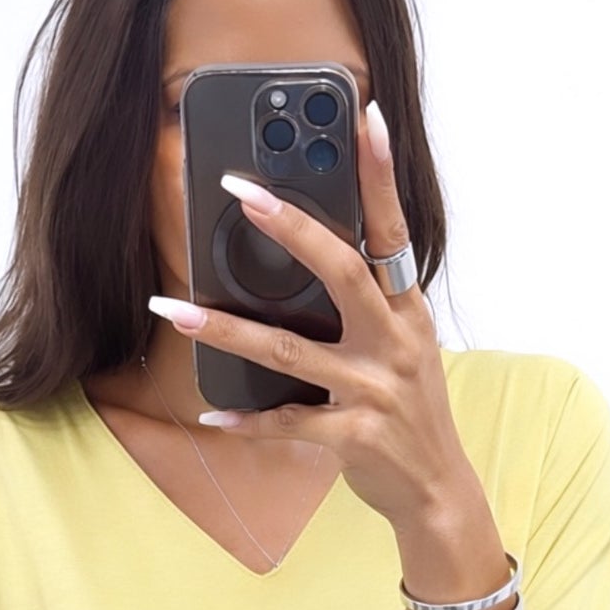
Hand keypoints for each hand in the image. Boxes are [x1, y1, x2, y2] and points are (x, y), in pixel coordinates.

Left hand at [149, 100, 472, 535]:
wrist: (436, 492)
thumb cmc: (410, 413)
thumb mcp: (403, 349)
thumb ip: (368, 305)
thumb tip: (313, 254)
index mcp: (407, 312)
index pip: (394, 229)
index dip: (380, 174)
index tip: (364, 117)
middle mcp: (395, 342)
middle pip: (341, 270)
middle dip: (289, 226)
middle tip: (238, 189)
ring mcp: (375, 390)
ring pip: (289, 349)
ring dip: (224, 329)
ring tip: (173, 310)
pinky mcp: (353, 436)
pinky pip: (287, 422)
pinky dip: (247, 421)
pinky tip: (212, 413)